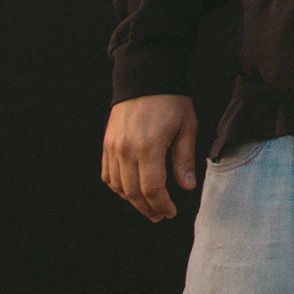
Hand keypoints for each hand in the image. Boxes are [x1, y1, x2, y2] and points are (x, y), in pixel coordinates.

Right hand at [102, 94, 198, 221]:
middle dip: (147, 208)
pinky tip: (130, 191)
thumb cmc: (171, 100)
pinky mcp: (107, 144)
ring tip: (147, 207)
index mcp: (149, 147)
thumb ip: (184, 159)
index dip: (162, 205)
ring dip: (132, 200)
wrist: (145, 77)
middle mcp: (126, 150)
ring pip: (118, 186)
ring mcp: (113, 148)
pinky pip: (108, 174)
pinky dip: (118, 187)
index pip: (152, 188)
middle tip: (159, 216)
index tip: (170, 212)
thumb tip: (186, 186)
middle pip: (133, 192)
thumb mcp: (186, 127)